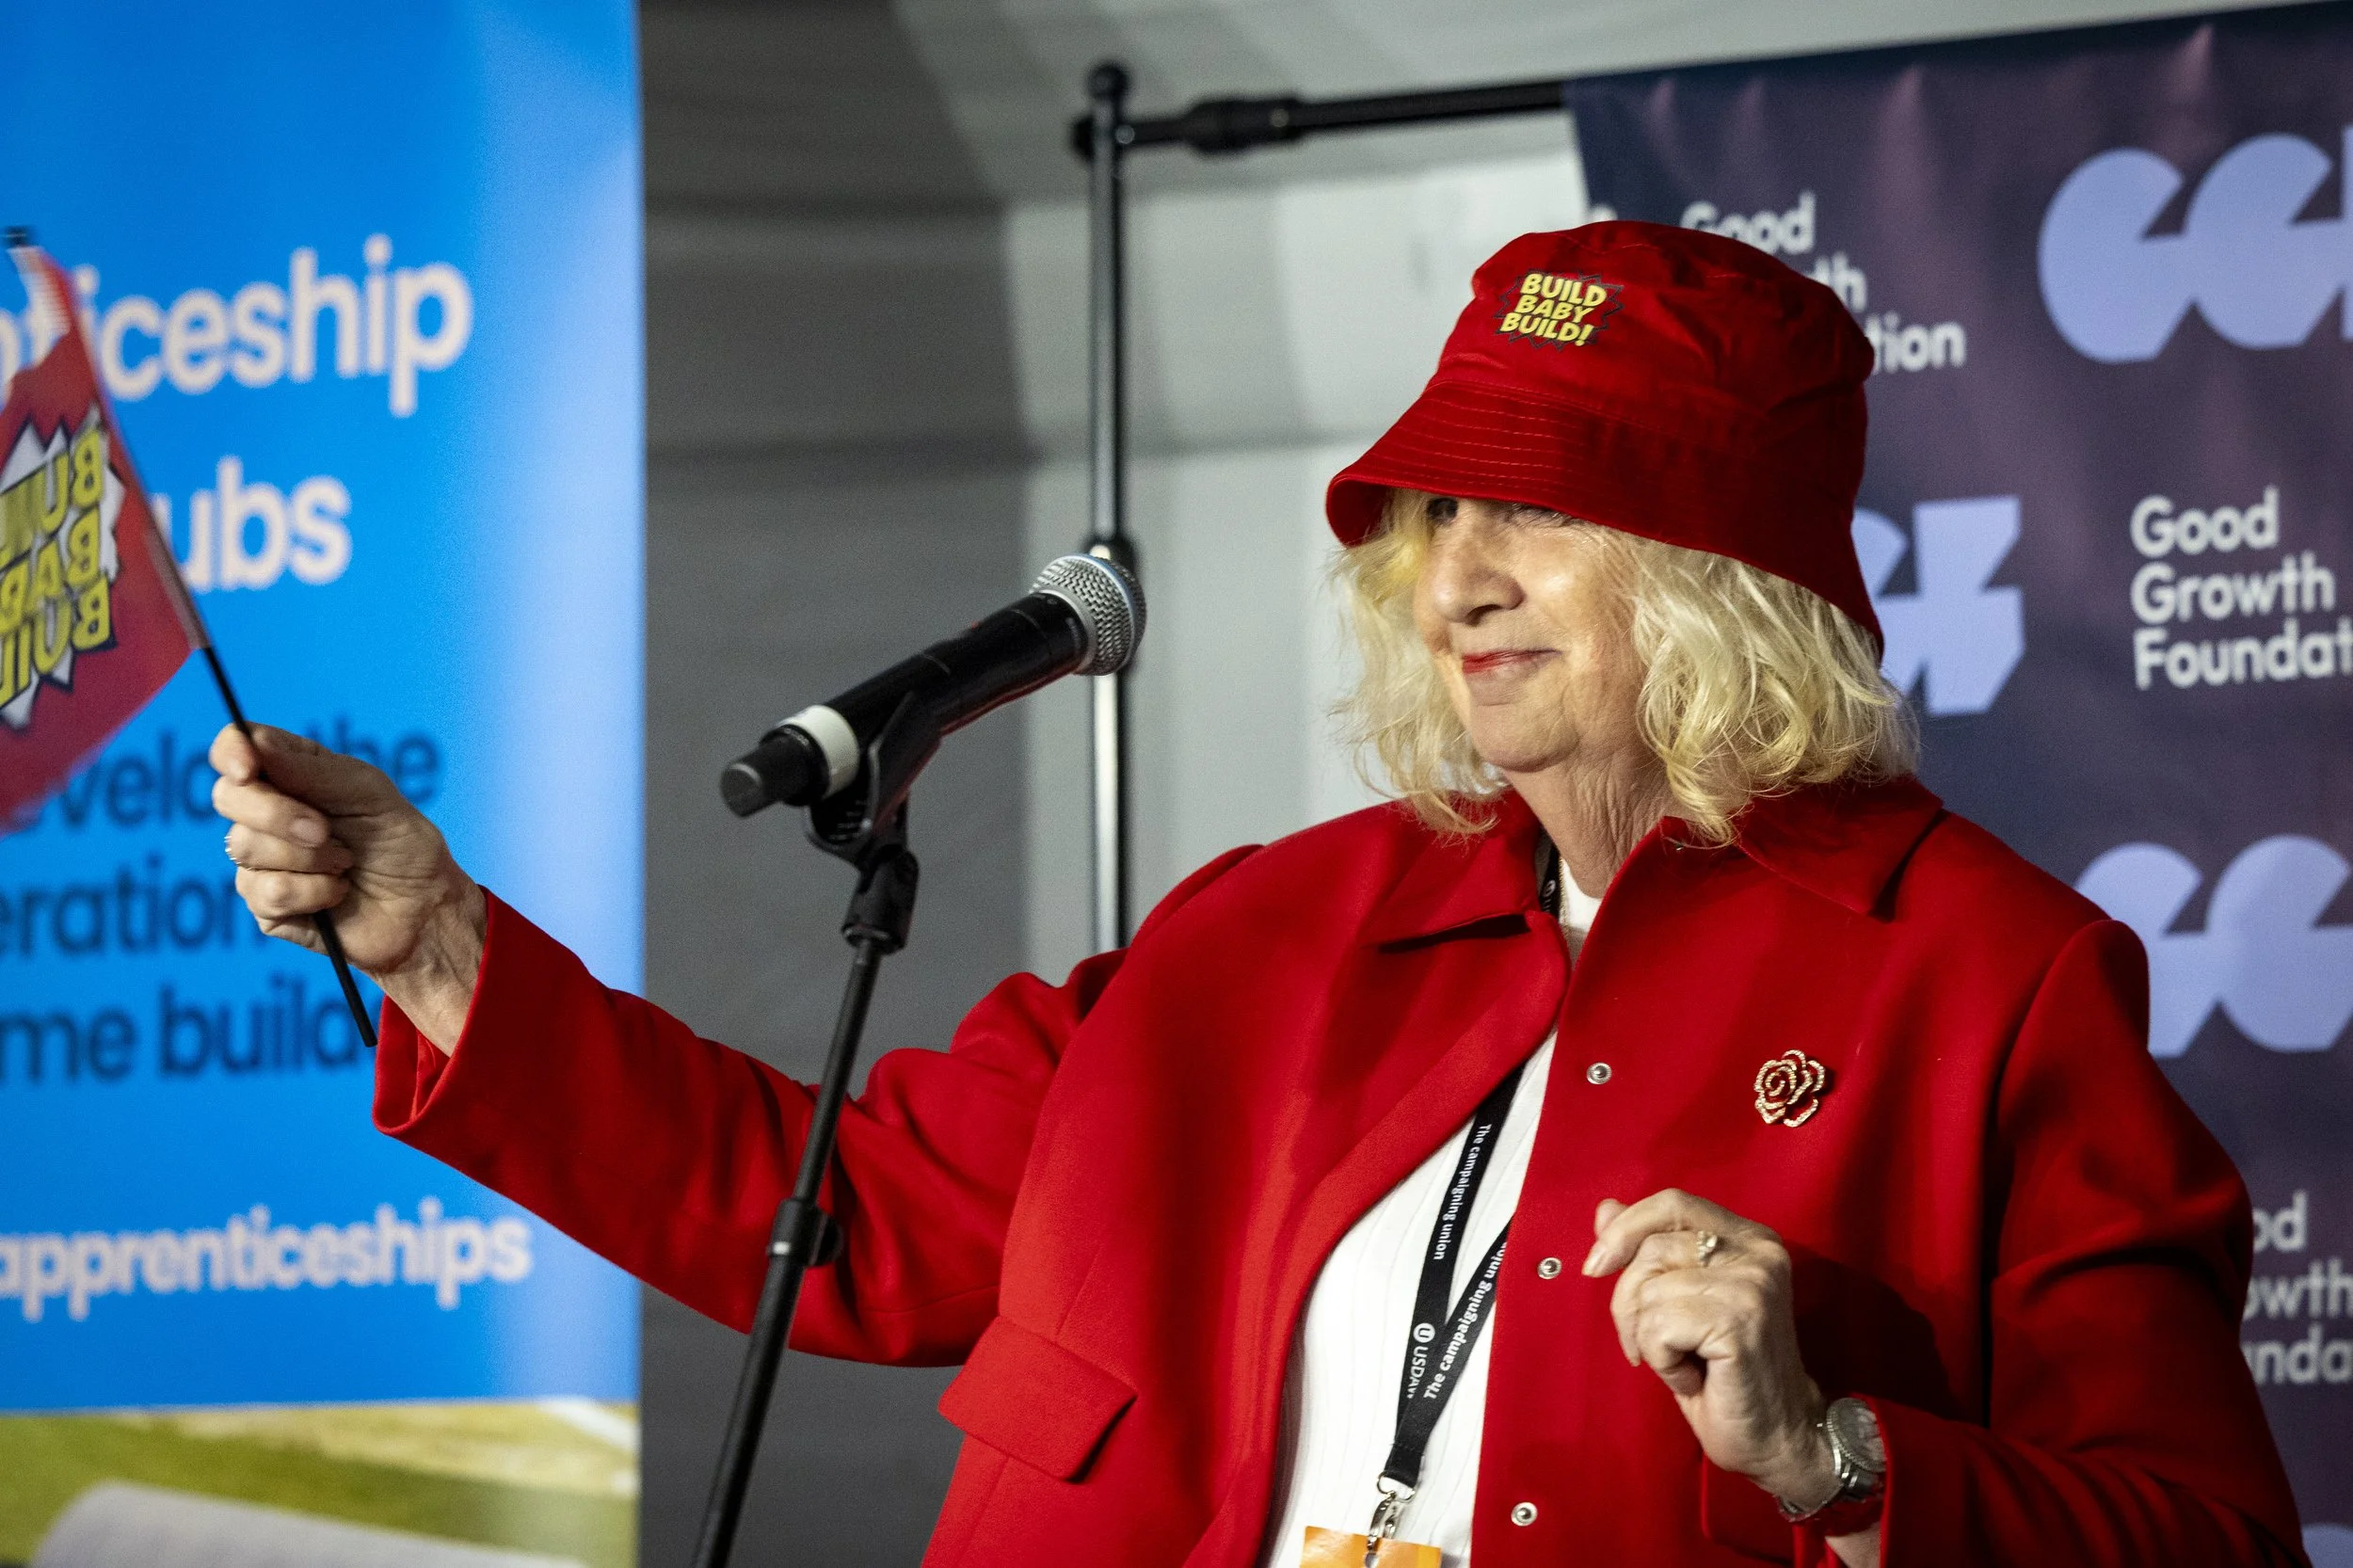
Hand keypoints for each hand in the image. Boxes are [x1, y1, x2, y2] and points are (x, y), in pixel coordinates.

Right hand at [211, 723, 485, 1048]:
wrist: (424, 908)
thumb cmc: (400, 842)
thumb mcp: (369, 793)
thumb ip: (312, 769)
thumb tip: (253, 743)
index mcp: (291, 773)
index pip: (236, 749)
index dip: (232, 753)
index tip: (247, 769)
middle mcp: (266, 813)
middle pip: (228, 797)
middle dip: (277, 814)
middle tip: (325, 830)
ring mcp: (261, 860)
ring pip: (245, 847)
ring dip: (310, 858)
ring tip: (346, 863)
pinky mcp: (266, 905)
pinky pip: (267, 892)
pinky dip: (314, 891)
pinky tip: (337, 892)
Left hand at [1583, 1188, 1834, 1508]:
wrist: (1780, 1438)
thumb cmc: (1725, 1374)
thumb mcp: (1680, 1303)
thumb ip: (1649, 1250)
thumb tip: (1605, 1208)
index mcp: (1747, 1238)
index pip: (1672, 1202)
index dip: (1626, 1228)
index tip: (1596, 1265)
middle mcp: (1757, 1252)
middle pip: (1651, 1247)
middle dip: (1628, 1301)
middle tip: (1649, 1344)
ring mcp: (1752, 1284)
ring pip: (1650, 1288)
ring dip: (1647, 1337)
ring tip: (1684, 1362)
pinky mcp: (1740, 1321)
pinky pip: (1659, 1325)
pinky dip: (1662, 1360)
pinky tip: (1693, 1378)